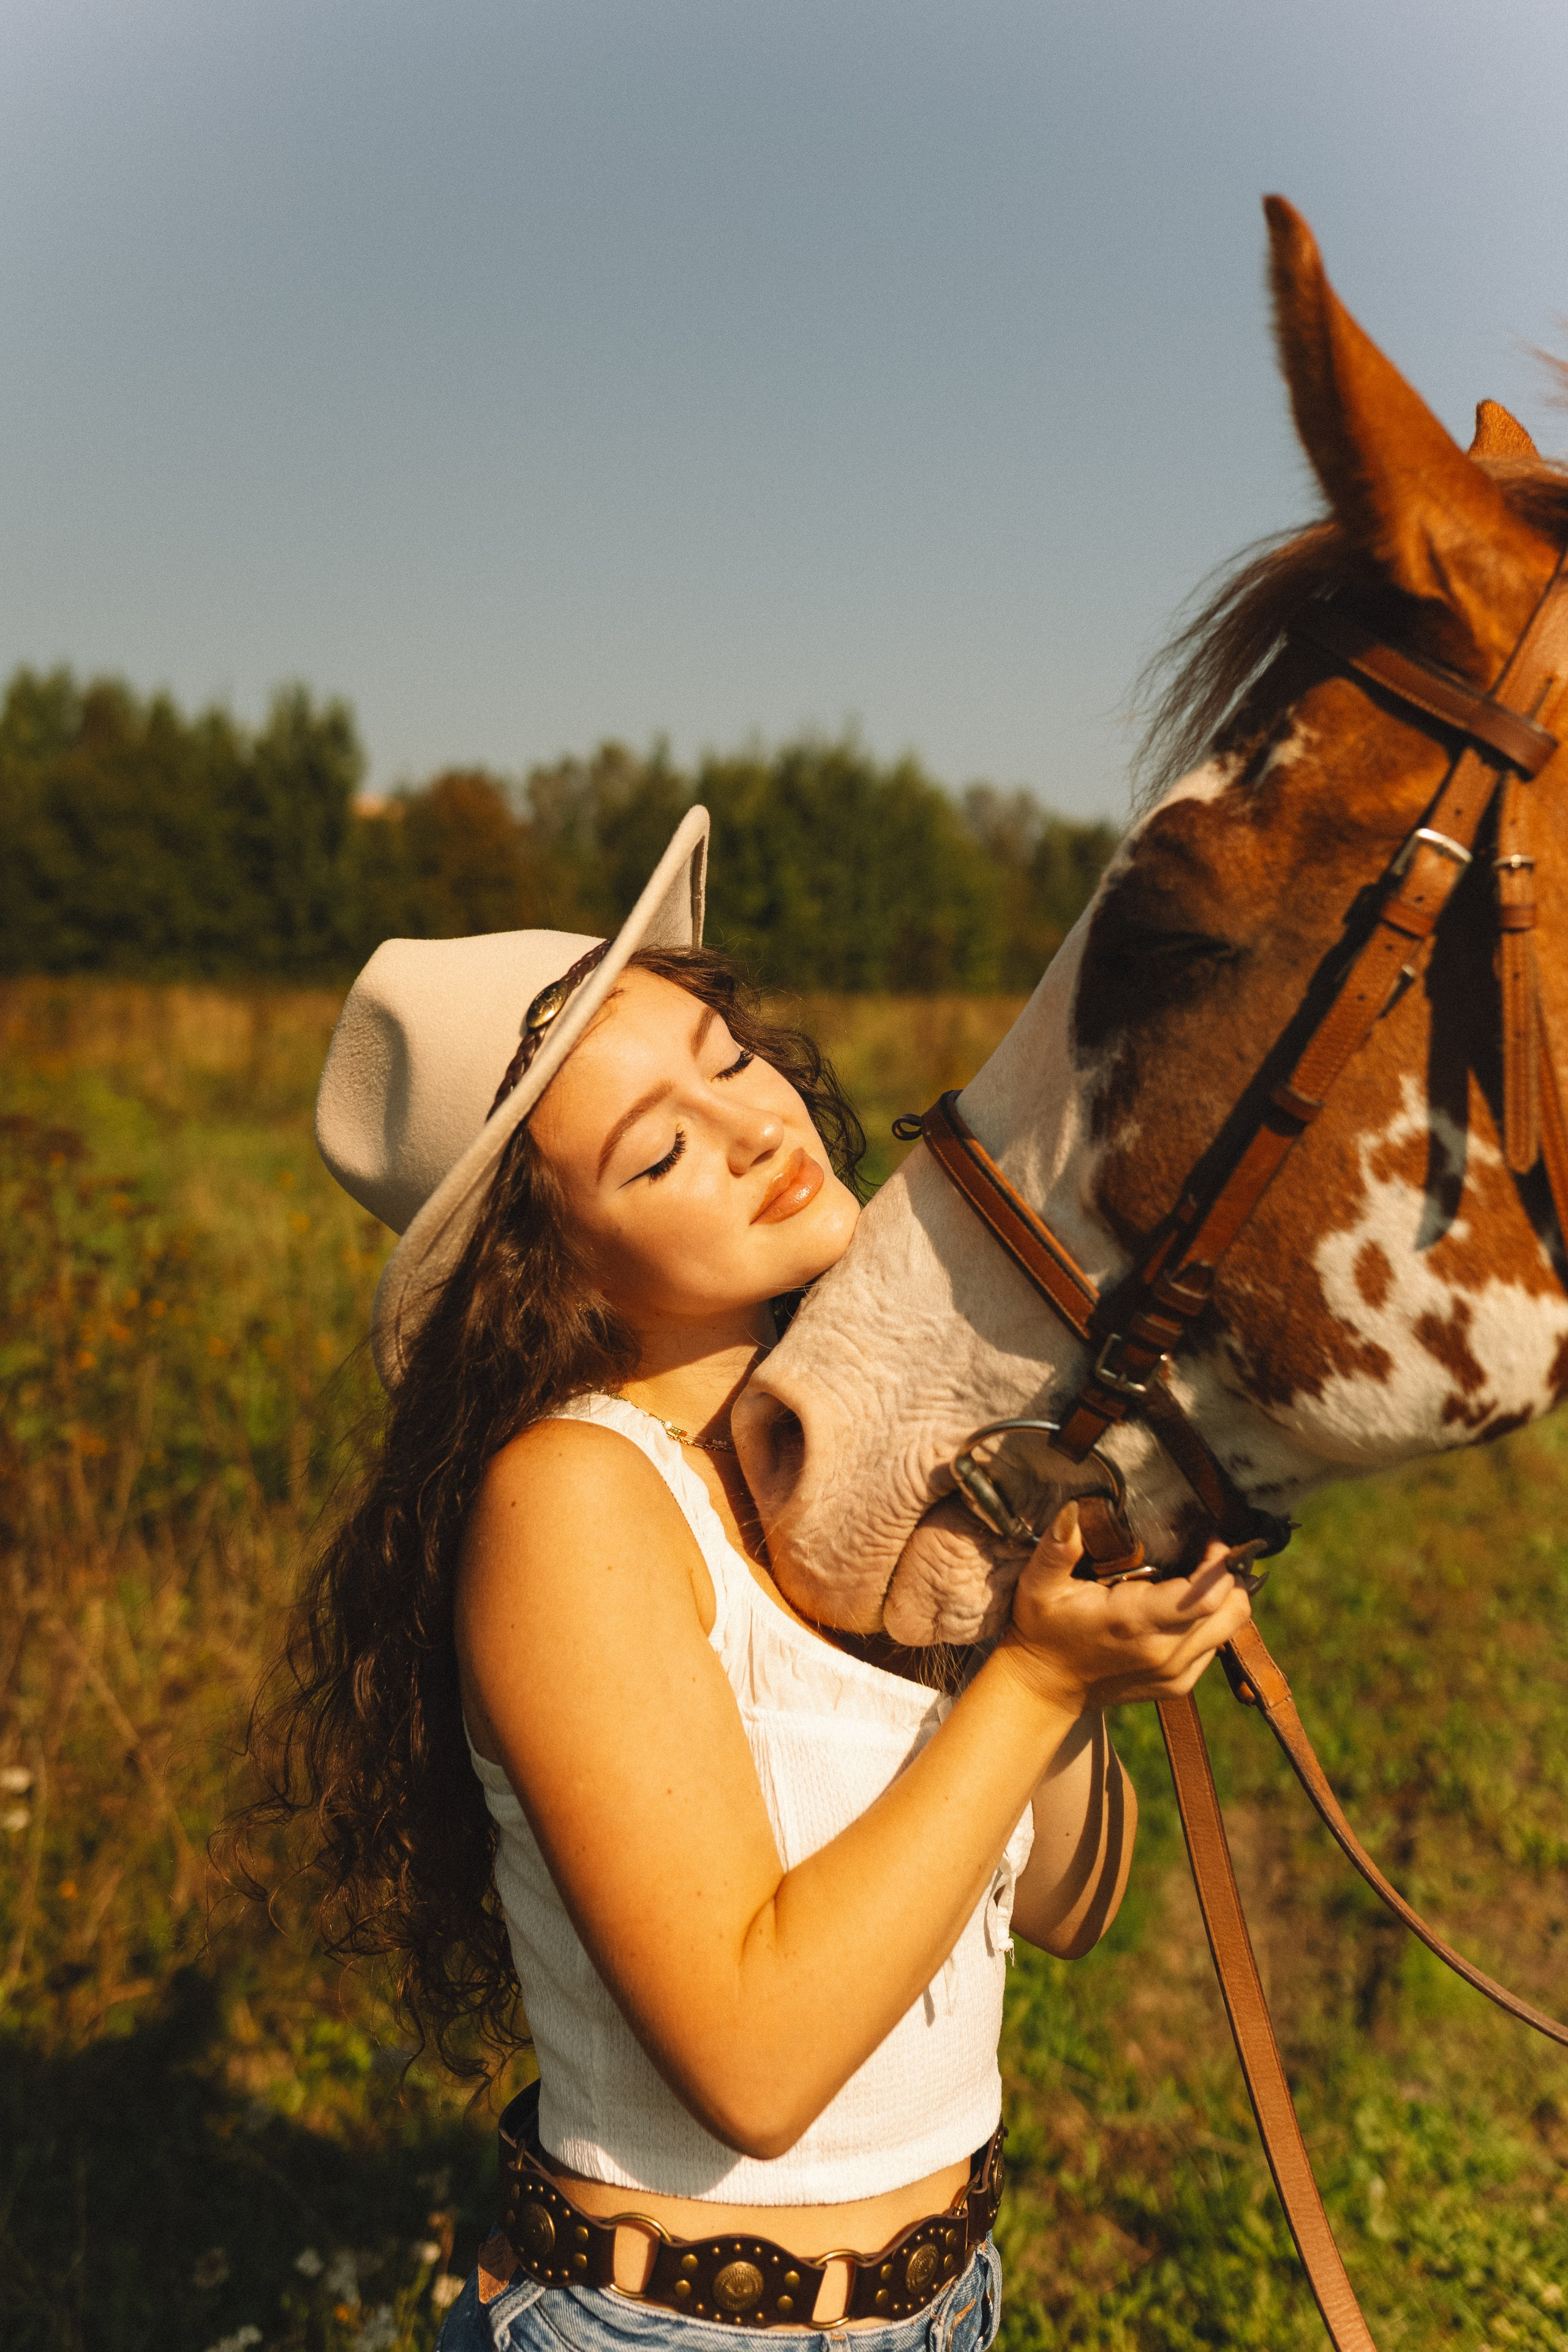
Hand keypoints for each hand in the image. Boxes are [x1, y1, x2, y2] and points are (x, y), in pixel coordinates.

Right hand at [997, 1503, 1253, 1715]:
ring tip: (1205, 1576)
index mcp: (1134, 1622)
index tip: (1213, 1542)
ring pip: (1230, 1629)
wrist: (1046, 1688)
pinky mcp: (1179, 1685)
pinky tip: (1186, 1607)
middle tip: (1212, 1554)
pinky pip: (1215, 1646)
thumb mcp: (1039, 1584)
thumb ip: (1058, 1546)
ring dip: (1225, 1599)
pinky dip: (1212, 1622)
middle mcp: (1163, 1652)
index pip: (1204, 1598)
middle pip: (1231, 1611)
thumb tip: (1075, 1509)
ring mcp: (1175, 1673)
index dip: (1219, 1566)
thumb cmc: (1043, 1629)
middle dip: (1230, 1577)